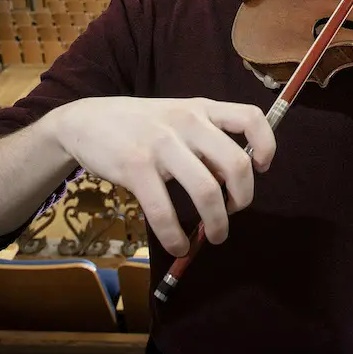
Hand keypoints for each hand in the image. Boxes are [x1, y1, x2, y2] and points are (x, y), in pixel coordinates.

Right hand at [46, 97, 275, 256]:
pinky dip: (176, 236)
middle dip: (243, 198)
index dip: (266, 145)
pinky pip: (164, 210)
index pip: (250, 117)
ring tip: (216, 236)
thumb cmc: (140, 124)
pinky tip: (178, 245)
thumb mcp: (177, 119)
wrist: (86, 121)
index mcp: (201, 109)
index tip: (262, 168)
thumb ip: (204, 141)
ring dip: (218, 223)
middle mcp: (187, 122)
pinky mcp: (136, 167)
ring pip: (207, 190)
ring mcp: (161, 144)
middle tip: (235, 212)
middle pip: (236, 164)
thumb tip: (231, 182)